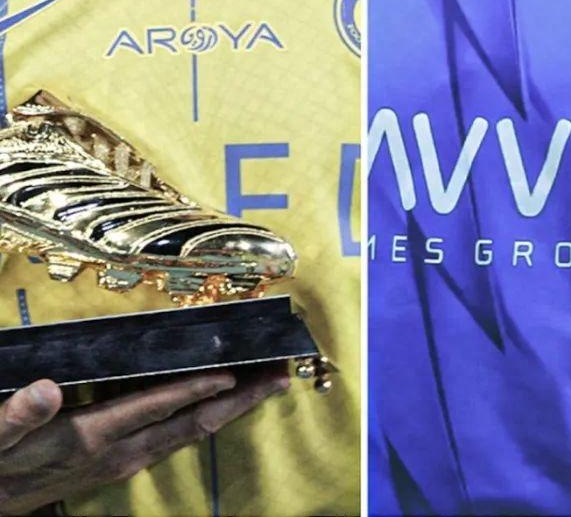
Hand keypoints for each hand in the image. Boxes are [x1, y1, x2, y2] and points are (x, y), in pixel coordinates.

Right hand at [0, 367, 288, 513]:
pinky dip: (202, 416)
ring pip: (187, 433)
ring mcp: (121, 462)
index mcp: (92, 438)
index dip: (197, 387)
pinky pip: (172, 438)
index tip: (236, 371)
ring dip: (228, 408)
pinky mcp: (117, 465)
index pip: (158, 407)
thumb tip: (45, 392)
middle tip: (280, 377)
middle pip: (191, 424)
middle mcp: (117, 453)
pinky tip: (217, 404)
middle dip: (238, 401)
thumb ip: (18, 418)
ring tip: (263, 384)